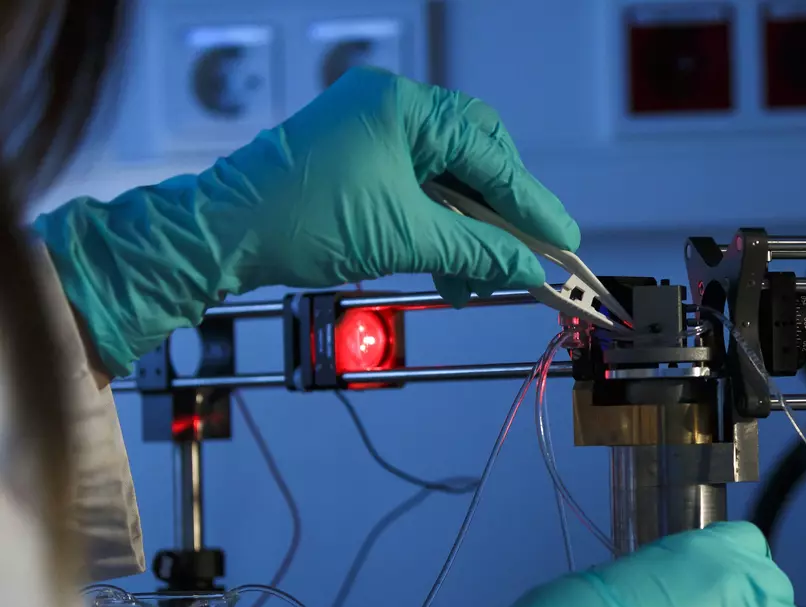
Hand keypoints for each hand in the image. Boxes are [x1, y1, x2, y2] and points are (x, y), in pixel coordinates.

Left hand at [37, 67, 576, 376]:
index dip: (532, 204)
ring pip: (449, 180)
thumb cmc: (298, 220)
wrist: (220, 237)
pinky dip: (439, 230)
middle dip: (504, 212)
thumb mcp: (403, 239)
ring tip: (480, 280)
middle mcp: (390, 108)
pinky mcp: (358, 162)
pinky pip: (419, 192)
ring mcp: (372, 133)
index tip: (564, 240)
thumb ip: (477, 252)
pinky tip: (450, 269)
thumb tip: (530, 268)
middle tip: (528, 253)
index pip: (489, 155)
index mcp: (403, 107)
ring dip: (470, 231)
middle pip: (476, 157)